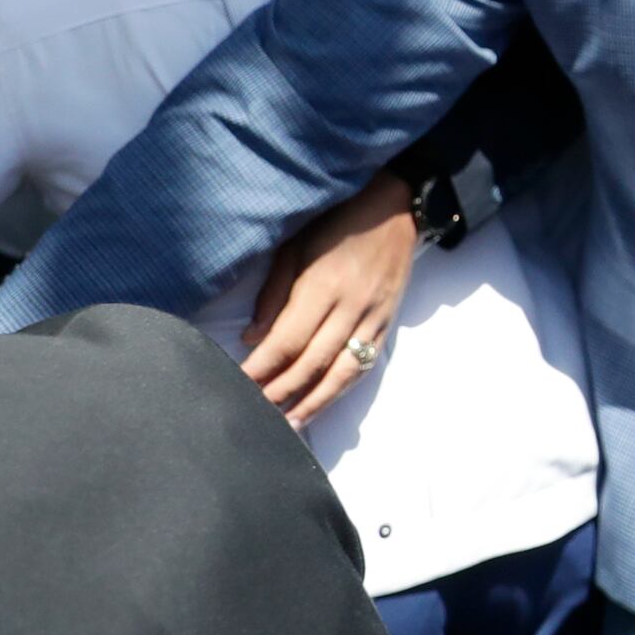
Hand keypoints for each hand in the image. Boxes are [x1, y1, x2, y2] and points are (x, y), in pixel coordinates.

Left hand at [240, 171, 415, 422]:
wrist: (394, 209)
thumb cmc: (335, 222)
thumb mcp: (295, 246)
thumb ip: (274, 293)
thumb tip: (252, 339)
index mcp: (322, 284)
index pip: (287, 340)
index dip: (262, 368)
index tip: (239, 385)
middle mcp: (350, 307)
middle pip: (312, 363)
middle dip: (281, 392)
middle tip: (255, 413)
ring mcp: (372, 318)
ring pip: (341, 373)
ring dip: (312, 403)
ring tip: (287, 425)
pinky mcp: (387, 324)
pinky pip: (363, 365)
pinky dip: (340, 388)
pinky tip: (321, 403)